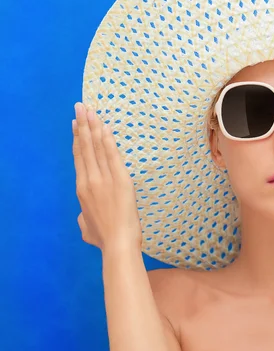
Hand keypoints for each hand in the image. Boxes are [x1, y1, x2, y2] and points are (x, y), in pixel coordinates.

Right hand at [72, 102, 141, 252]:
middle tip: (80, 107)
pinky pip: (112, 155)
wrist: (117, 243)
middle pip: (85, 147)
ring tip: (90, 110)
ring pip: (97, 147)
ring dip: (93, 127)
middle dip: (82, 125)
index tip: (76, 124)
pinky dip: (108, 140)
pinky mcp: (120, 179)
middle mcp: (90, 180)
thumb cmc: (104, 238)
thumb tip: (84, 215)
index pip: (79, 158)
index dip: (77, 139)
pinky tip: (105, 127)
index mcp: (82, 189)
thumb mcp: (86, 227)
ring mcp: (104, 178)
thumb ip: (84, 217)